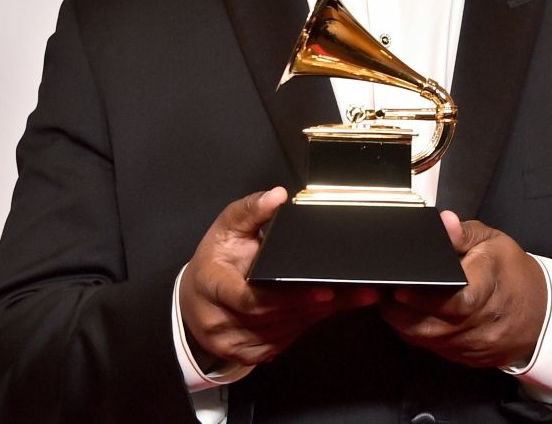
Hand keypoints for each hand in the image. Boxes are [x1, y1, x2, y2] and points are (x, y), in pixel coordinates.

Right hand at [179, 187, 377, 366]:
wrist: (194, 300)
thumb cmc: (214, 262)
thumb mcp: (225, 229)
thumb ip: (250, 210)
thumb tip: (277, 196)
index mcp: (212, 285)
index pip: (251, 299)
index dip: (290, 297)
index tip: (324, 289)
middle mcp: (220, 320)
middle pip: (277, 317)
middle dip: (319, 303)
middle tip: (357, 289)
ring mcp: (234, 343)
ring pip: (287, 331)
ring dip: (322, 314)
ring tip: (356, 296)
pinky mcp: (249, 355)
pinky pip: (287, 341)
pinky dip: (311, 323)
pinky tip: (332, 308)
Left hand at [379, 211, 547, 368]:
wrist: (541, 314)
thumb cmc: (513, 273)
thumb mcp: (494, 242)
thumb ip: (464, 233)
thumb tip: (444, 222)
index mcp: (488, 291)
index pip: (454, 302)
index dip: (423, 298)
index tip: (398, 287)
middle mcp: (480, 325)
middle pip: (430, 327)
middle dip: (398, 310)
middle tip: (381, 290)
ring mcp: (471, 346)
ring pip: (425, 341)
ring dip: (403, 322)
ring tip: (390, 299)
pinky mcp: (465, 359)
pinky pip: (432, 349)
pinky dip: (417, 333)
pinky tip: (410, 315)